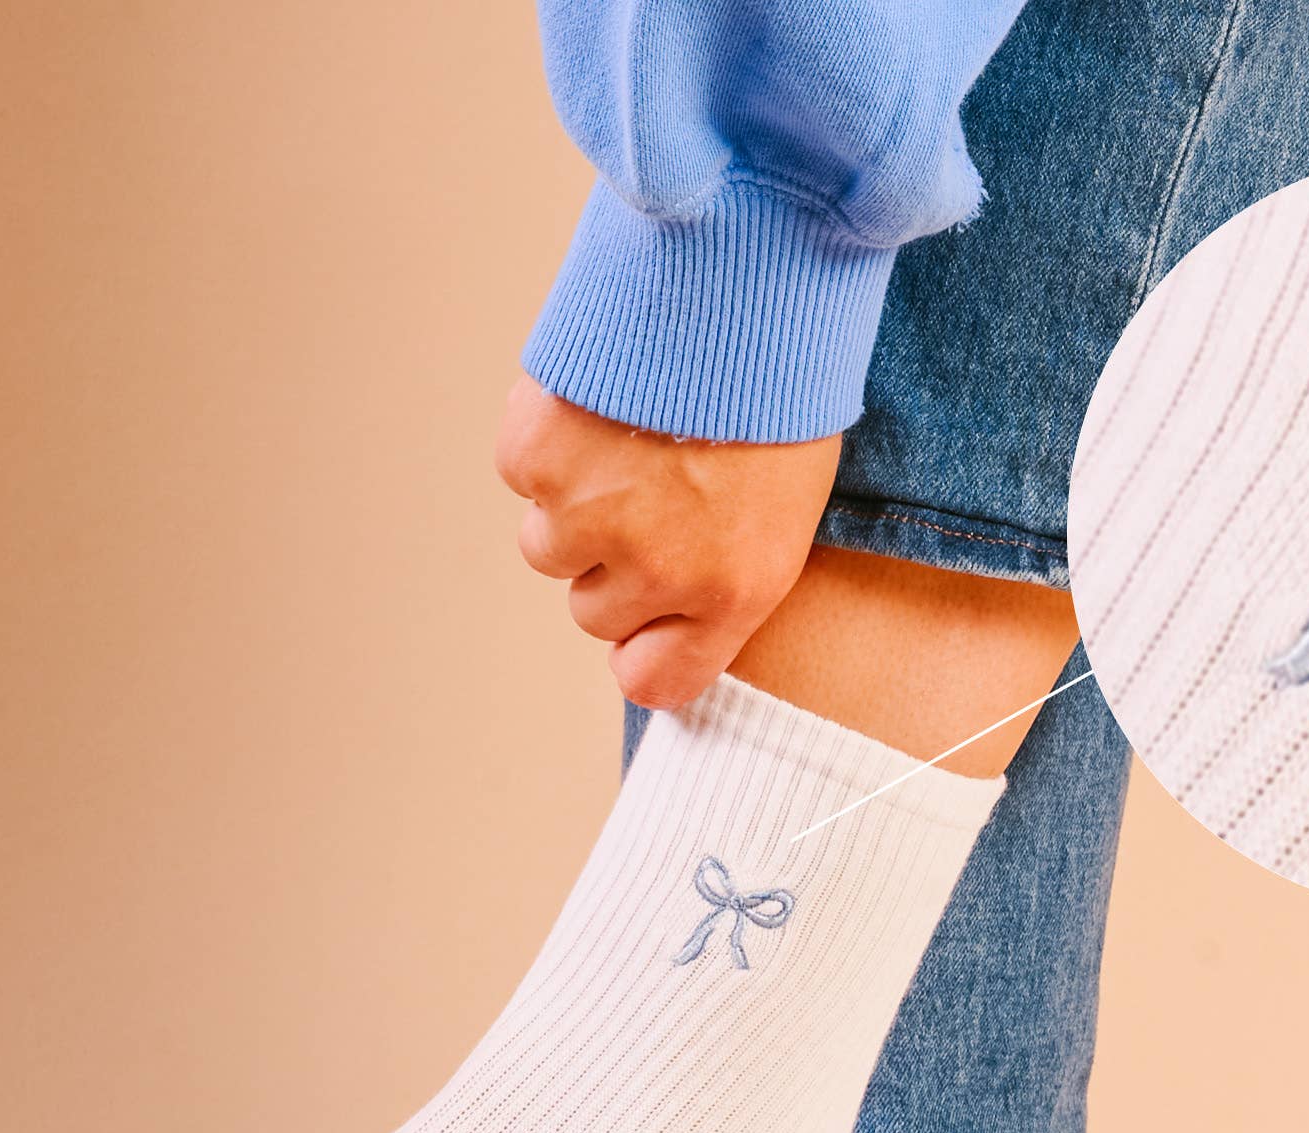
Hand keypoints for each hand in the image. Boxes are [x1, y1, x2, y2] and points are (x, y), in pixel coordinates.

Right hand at [495, 376, 840, 709]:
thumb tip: (664, 608)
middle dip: (611, 562)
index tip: (642, 619)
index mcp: (732, 592)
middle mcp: (657, 571)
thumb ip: (724, 572)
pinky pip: (523, 476)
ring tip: (628, 437)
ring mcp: (590, 517)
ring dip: (574, 505)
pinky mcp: (538, 457)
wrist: (750, 276)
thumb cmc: (781, 388)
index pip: (652, 681)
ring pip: (548, 549)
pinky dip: (548, 442)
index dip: (640, 649)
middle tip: (650, 489)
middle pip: (593, 611)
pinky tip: (598, 400)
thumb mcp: (785, 504)